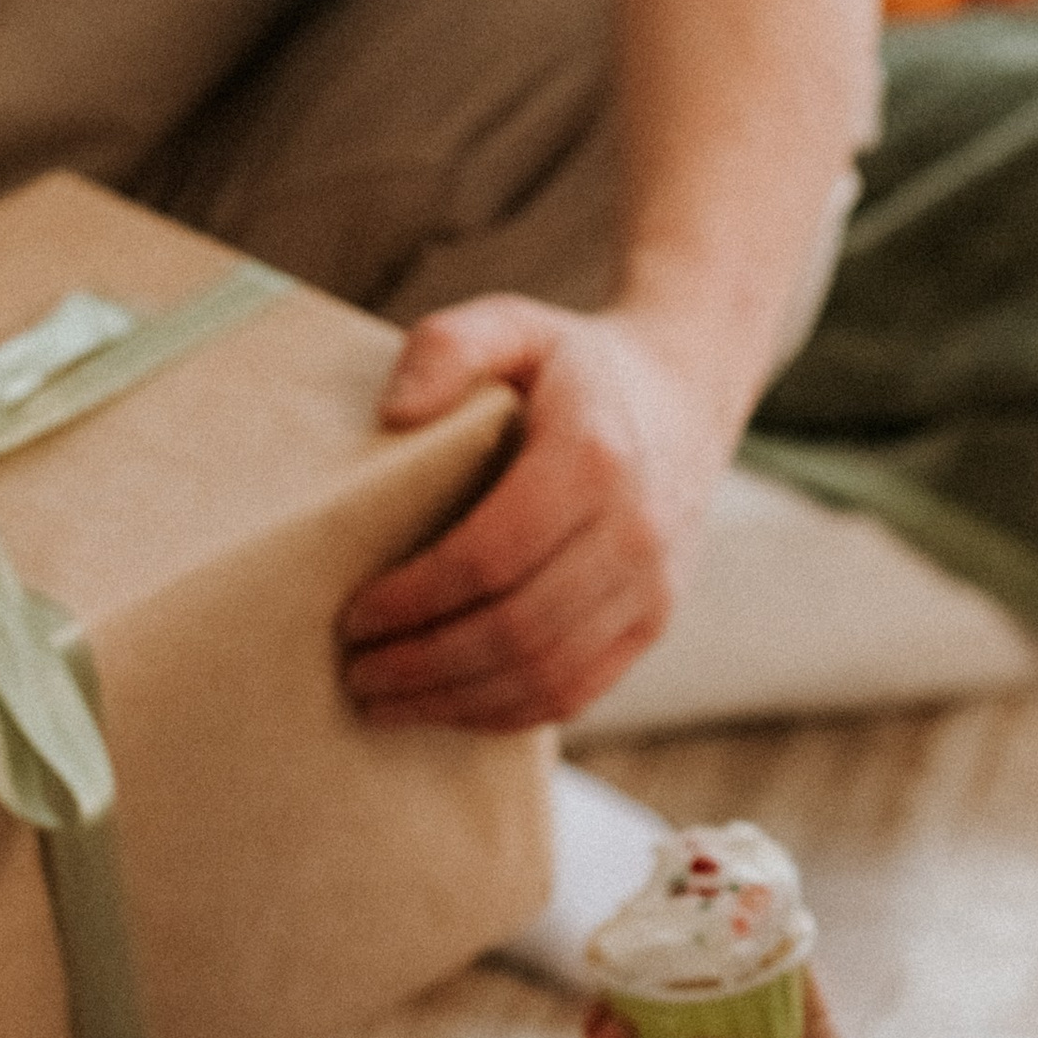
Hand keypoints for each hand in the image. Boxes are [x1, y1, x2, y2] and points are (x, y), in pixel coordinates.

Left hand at [338, 299, 731, 732]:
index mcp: (594, 457)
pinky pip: (579, 691)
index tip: (354, 614)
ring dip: (456, 701)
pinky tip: (448, 705)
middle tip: (354, 671)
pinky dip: (505, 712)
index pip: (491, 555)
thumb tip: (394, 414)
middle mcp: (636, 530)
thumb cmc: (574, 366)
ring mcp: (654, 586)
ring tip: (385, 700)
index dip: (415, 599)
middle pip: (516, 629)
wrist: (683, 395)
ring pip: (547, 676)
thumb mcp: (513, 325)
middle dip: (424, 664)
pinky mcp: (655, 624)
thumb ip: (448, 346)